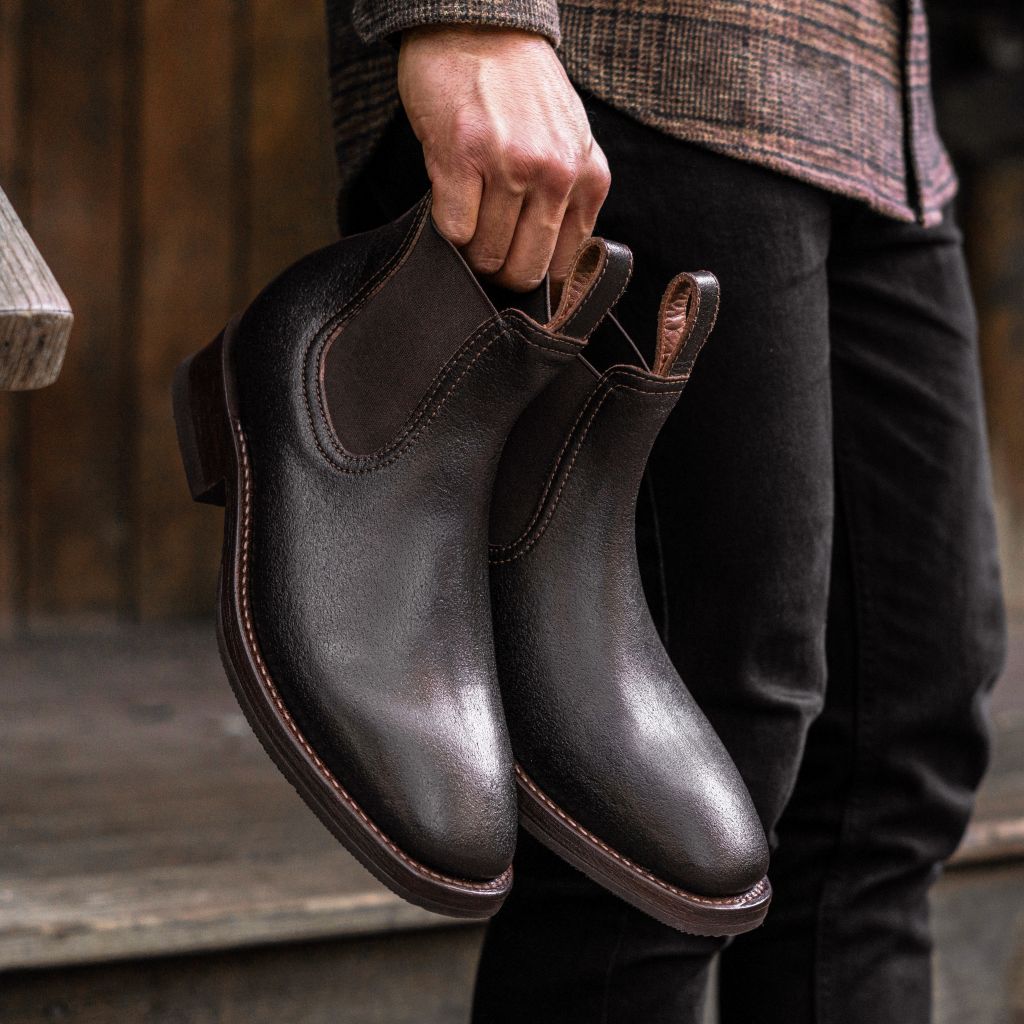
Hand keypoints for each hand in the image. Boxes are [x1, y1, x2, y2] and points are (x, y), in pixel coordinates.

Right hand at [398, 25, 610, 291]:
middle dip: (498, 268)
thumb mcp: (568, 143)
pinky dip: (446, 225)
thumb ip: (567, 199)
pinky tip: (450, 193)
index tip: (513, 259)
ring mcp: (509, 164)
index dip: (530, 271)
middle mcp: (555, 173)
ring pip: (486, 255)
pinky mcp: (462, 156)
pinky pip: (454, 230)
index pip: (561, 267)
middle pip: (523, 271)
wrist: (479, 25)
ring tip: (468, 208)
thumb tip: (547, 270)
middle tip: (484, 243)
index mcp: (588, 177)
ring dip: (469, 245)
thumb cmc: (519, 90)